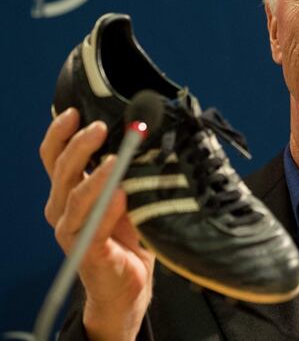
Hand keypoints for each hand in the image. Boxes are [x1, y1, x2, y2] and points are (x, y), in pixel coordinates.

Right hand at [40, 108, 154, 340]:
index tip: (73, 112)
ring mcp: (72, 231)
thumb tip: (146, 133)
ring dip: (96, 175)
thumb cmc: (129, 236)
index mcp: (70, 191)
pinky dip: (108, 207)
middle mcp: (64, 209)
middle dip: (80, 145)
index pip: (55, 156)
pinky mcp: (88, 251)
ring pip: (75, 196)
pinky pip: (94, 226)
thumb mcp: (129, 193)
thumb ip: (128, 169)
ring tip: (116, 158)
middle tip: (100, 129)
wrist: (130, 284)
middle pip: (62, 170)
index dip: (60, 133)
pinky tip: (122, 195)